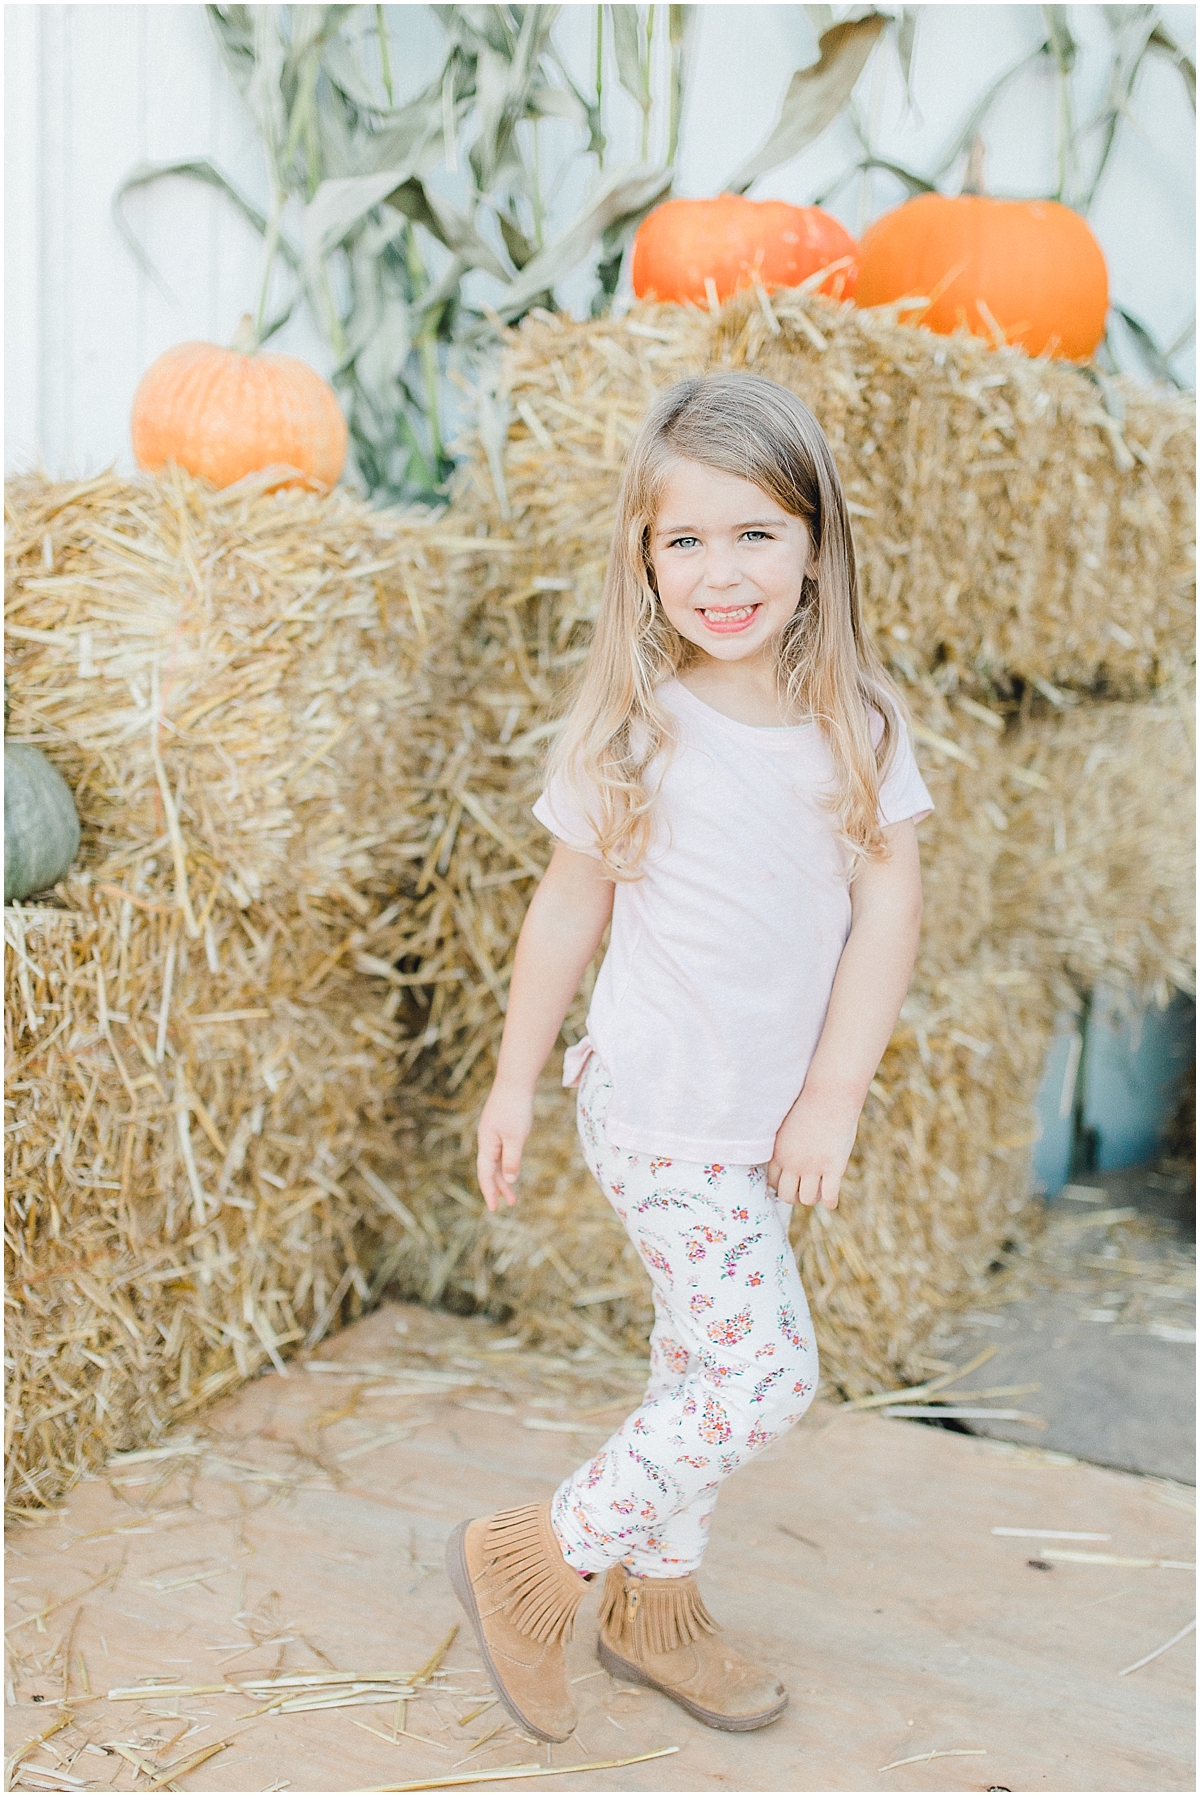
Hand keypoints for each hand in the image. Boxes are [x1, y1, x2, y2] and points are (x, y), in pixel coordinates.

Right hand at [477, 1081, 534, 1211]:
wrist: (515, 1081)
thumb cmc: (515, 1108)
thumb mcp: (516, 1137)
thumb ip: (511, 1159)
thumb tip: (508, 1179)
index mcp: (487, 1144)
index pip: (486, 1174)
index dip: (490, 1192)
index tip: (494, 1208)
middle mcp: (486, 1140)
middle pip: (490, 1170)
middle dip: (499, 1188)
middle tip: (510, 1204)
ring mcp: (492, 1132)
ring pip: (496, 1161)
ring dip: (504, 1177)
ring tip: (513, 1193)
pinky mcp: (500, 1126)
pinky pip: (501, 1151)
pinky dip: (506, 1163)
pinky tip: (512, 1167)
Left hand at [766, 1085, 862, 1209]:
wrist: (830, 1095)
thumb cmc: (810, 1104)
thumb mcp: (788, 1124)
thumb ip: (786, 1143)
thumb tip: (787, 1156)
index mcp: (779, 1152)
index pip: (772, 1181)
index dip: (780, 1187)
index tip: (788, 1186)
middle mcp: (793, 1163)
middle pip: (786, 1195)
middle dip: (794, 1197)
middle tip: (802, 1192)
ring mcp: (813, 1166)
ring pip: (807, 1199)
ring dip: (812, 1199)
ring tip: (818, 1194)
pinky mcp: (834, 1167)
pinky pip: (829, 1196)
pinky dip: (830, 1202)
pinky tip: (831, 1201)